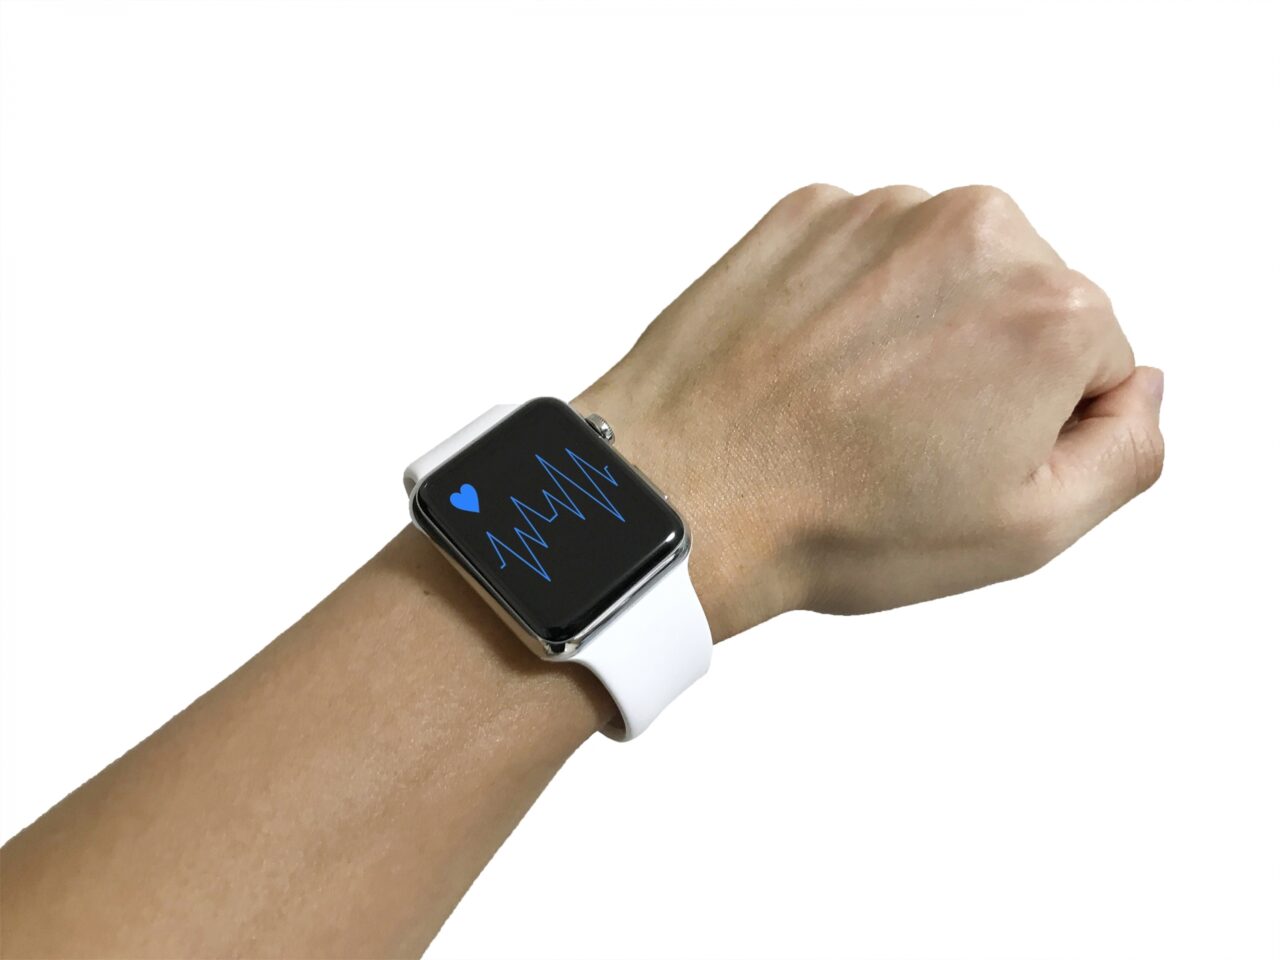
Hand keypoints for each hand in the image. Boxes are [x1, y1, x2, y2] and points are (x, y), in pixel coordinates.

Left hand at [575, 184, 1163, 639]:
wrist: (684, 492)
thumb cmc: (841, 521)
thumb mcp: (1027, 529)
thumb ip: (1128, 451)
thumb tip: (1141, 389)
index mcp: (1049, 310)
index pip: (1098, 362)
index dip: (1037, 427)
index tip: (965, 459)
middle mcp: (975, 231)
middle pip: (1024, 304)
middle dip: (983, 368)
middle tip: (903, 440)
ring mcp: (880, 212)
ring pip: (942, 275)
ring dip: (914, 331)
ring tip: (849, 407)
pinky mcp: (804, 213)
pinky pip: (862, 257)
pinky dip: (849, 304)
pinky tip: (809, 368)